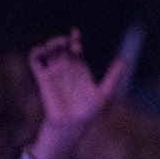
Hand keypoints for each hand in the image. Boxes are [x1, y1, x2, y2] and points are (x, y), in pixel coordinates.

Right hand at [28, 29, 130, 158]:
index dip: (74, 39)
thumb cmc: (89, 112)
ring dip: (52, 43)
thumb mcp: (104, 92)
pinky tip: (45, 49)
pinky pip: (35, 60)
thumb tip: (124, 60)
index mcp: (79, 70)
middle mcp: (66, 69)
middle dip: (66, 41)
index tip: (76, 33)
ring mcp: (54, 72)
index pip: (75, 49)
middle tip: (75, 46)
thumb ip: (112, 76)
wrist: (72, 124)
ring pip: (49, 50)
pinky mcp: (43, 77)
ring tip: (60, 44)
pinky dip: (37, 51)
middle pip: (62, 47)